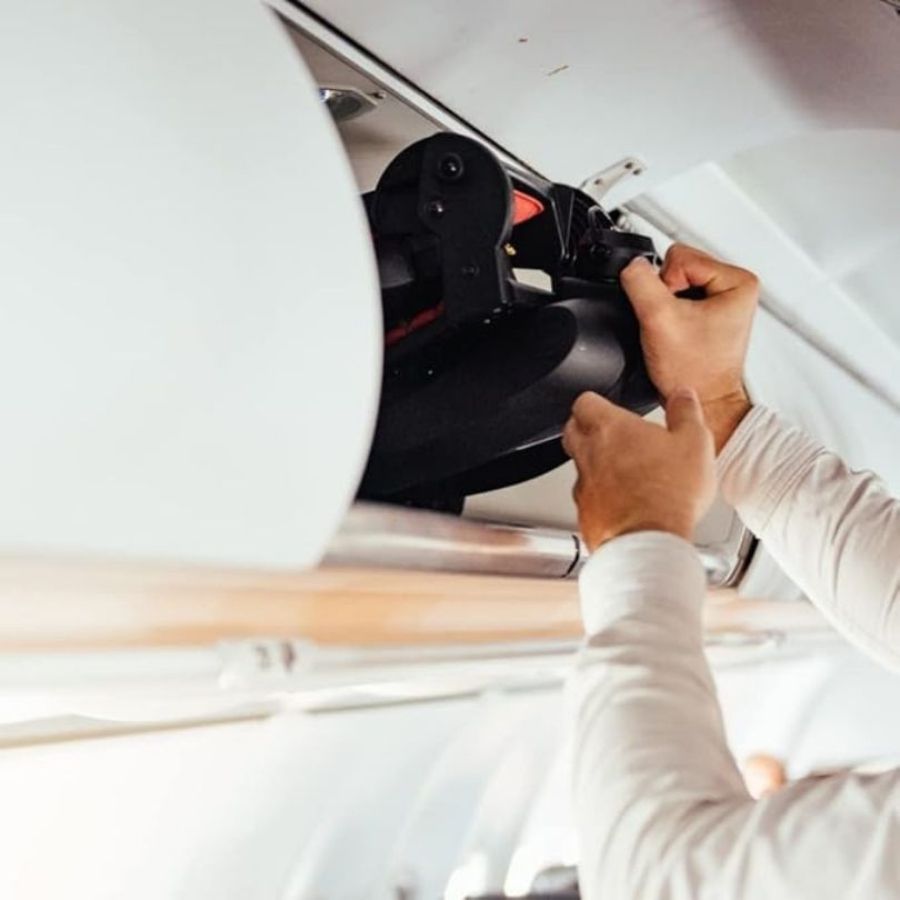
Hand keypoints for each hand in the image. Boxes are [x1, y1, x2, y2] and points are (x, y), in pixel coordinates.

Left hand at [563, 388, 715, 551]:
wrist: (649, 541)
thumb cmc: (669, 493)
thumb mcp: (694, 442)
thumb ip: (685, 412)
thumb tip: (683, 395)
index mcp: (611, 429)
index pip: (585, 402)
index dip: (596, 402)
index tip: (608, 406)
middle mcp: (589, 455)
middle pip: (572, 431)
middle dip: (586, 429)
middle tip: (609, 435)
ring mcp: (584, 486)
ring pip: (579, 467)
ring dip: (594, 465)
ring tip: (621, 471)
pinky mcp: (585, 515)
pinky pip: (586, 500)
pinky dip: (599, 498)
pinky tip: (621, 504)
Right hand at [620, 244, 757, 451]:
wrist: (703, 401)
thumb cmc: (695, 371)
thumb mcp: (659, 319)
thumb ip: (640, 283)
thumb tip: (631, 265)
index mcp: (738, 281)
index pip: (679, 257)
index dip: (663, 286)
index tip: (672, 317)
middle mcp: (736, 287)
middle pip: (677, 266)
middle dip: (664, 294)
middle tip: (672, 325)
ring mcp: (723, 300)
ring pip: (675, 281)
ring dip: (665, 305)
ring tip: (674, 331)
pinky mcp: (710, 313)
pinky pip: (677, 297)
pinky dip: (669, 313)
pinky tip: (675, 332)